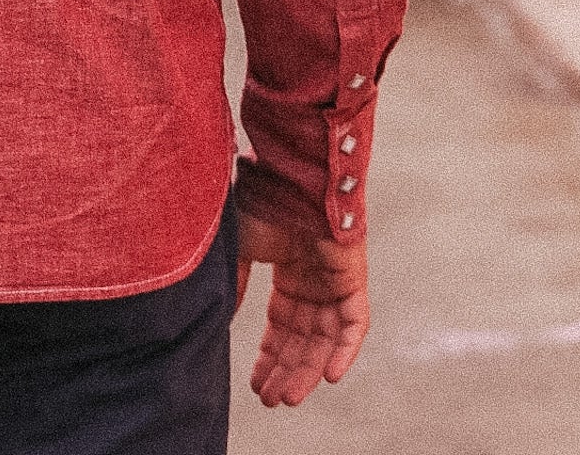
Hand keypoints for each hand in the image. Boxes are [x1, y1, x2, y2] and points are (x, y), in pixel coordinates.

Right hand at [235, 208, 368, 407]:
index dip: (269, 355)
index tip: (255, 382)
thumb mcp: (240, 250)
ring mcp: (335, 280)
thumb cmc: (263, 203)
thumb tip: (224, 319)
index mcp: (288, 270)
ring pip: (327, 338)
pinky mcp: (354, 278)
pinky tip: (328, 377)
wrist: (291, 178)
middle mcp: (314, 280)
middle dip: (286, 370)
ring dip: (309, 370)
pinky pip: (355, 324)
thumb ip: (237, 285)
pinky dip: (345, 352)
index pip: (282, 325)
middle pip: (303, 338)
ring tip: (289, 399)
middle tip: (271, 400)